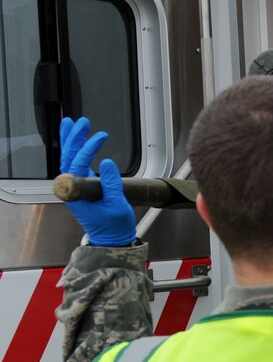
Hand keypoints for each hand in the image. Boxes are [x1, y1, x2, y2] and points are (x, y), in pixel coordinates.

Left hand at [60, 117, 136, 246]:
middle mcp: (72, 188)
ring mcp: (76, 186)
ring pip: (69, 159)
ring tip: (72, 123)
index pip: (77, 164)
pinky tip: (77, 139)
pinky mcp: (82, 185)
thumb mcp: (117, 205)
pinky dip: (75, 150)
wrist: (111, 239)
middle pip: (68, 158)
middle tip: (82, 122)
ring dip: (71, 141)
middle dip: (74, 138)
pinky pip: (75, 164)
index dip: (88, 148)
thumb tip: (108, 163)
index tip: (100, 137)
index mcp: (77, 193)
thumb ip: (111, 184)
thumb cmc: (113, 226)